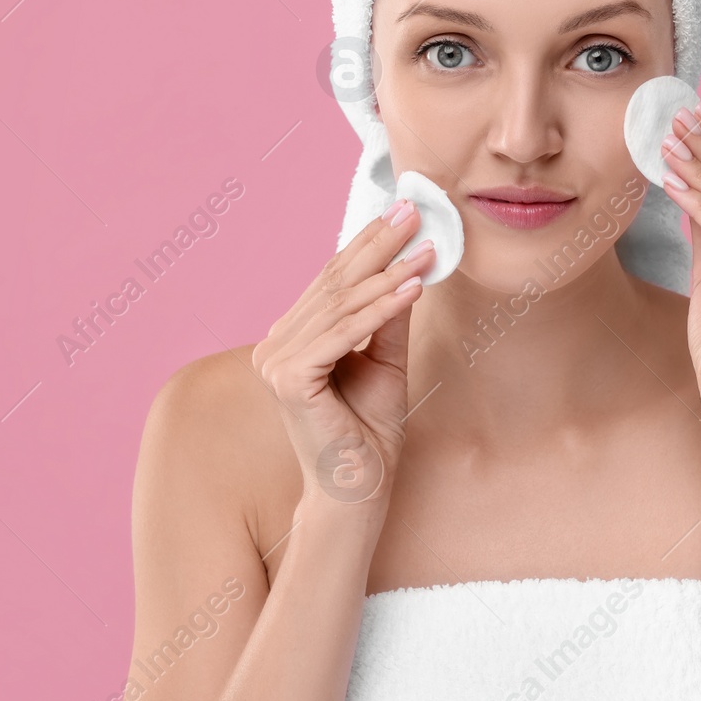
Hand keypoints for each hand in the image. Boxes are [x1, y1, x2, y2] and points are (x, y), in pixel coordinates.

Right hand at [250, 200, 434, 508]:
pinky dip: (380, 311)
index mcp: (291, 338)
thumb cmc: (370, 432)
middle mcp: (275, 345)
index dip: (369, 244)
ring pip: (342, 306)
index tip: (404, 213)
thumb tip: (407, 267)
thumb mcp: (385, 361)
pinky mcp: (289, 379)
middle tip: (415, 211)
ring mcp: (276, 361)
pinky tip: (412, 289)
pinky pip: (344, 334)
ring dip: (389, 275)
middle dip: (379, 246)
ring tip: (426, 251)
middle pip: (335, 284)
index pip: (332, 280)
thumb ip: (387, 318)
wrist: (360, 488)